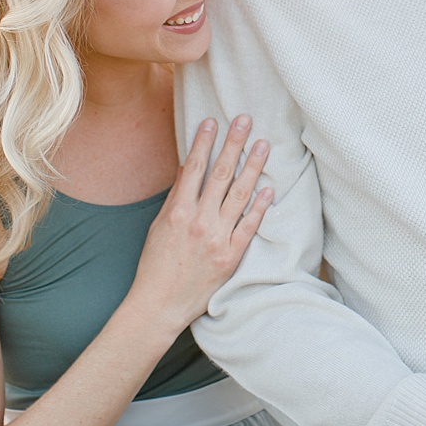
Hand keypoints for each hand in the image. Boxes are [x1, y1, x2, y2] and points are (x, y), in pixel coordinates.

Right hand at [129, 115, 273, 334]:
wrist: (160, 305)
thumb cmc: (156, 264)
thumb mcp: (159, 226)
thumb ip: (176, 197)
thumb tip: (188, 168)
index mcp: (178, 212)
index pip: (195, 168)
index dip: (205, 142)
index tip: (213, 121)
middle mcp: (199, 221)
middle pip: (221, 175)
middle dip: (233, 144)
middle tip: (244, 120)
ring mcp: (218, 238)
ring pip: (239, 195)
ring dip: (252, 167)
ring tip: (263, 144)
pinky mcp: (232, 255)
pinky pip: (249, 226)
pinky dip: (259, 207)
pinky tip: (269, 188)